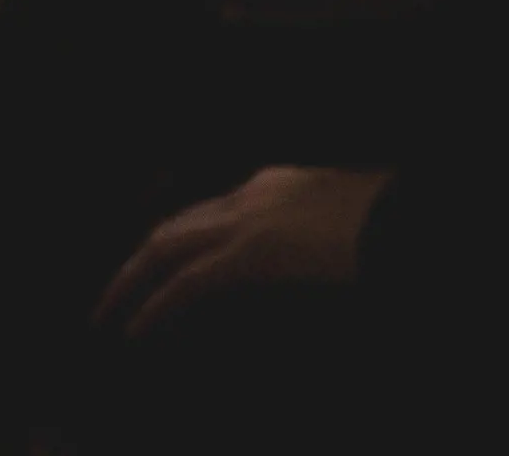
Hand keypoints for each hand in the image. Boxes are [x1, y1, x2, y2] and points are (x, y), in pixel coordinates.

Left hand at [96, 167, 392, 338]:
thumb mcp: (339, 217)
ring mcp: (247, 220)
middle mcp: (250, 193)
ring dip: (130, 279)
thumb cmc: (383, 220)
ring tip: (107, 312)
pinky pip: (187, 282)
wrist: (401, 215)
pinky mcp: (249, 254)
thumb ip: (309, 228)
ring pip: (166, 245)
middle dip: (140, 257)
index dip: (179, 237)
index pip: (209, 209)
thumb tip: (301, 251)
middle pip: (176, 223)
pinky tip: (137, 327)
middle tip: (114, 291)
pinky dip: (155, 304)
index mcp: (272, 181)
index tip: (160, 260)